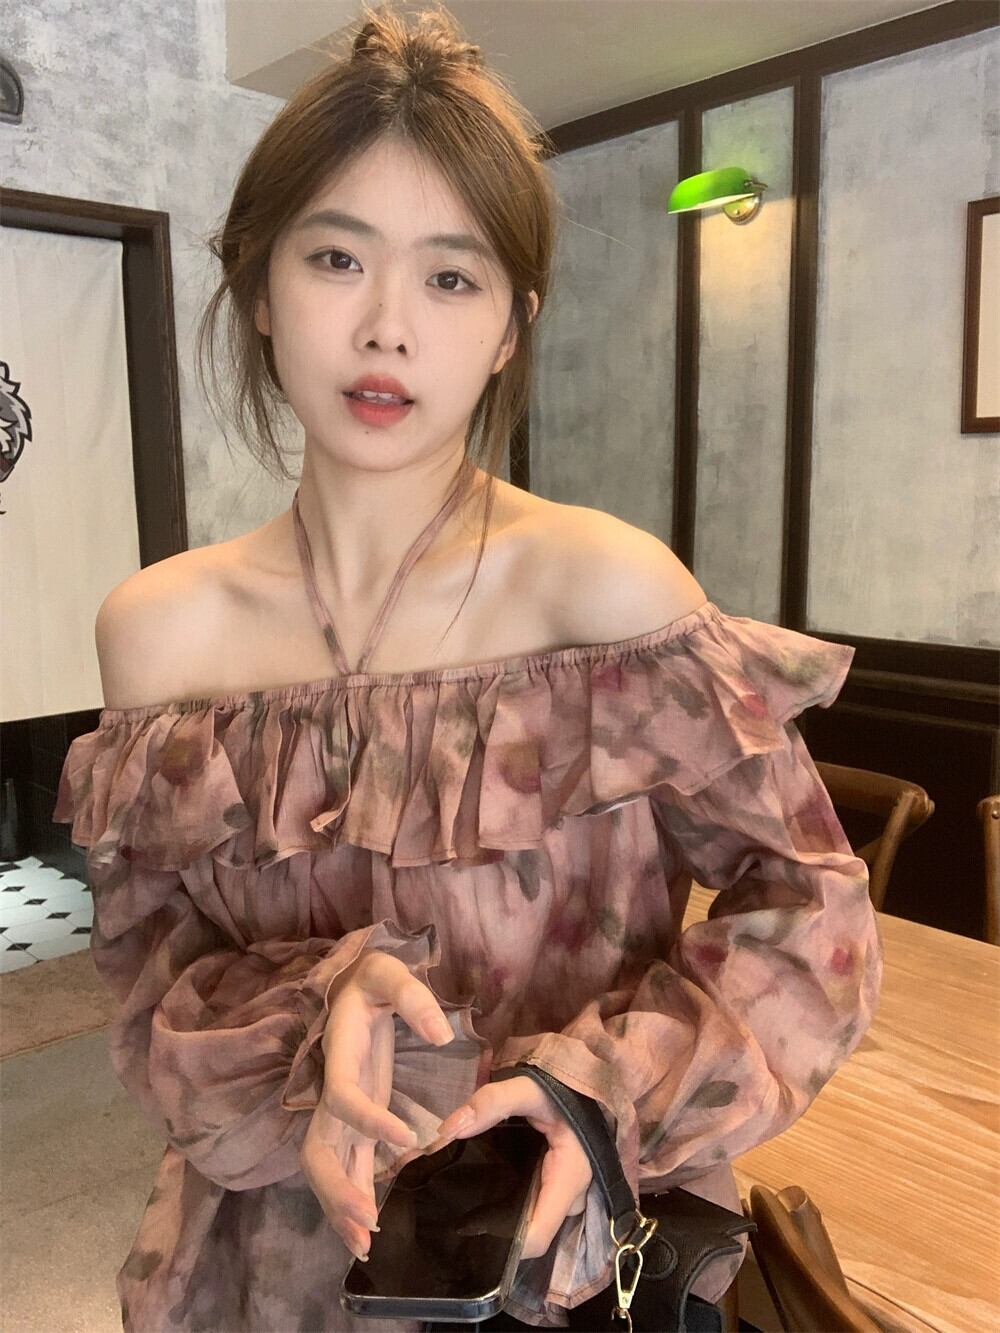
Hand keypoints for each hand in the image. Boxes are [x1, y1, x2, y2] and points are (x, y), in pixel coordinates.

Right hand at [298, 950, 455, 1261]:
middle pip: (317, 1148)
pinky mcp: (353, 1120)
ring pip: (325, 1166)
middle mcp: (332, 1089)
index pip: (344, 1097)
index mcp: (340, 1055)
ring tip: (365, 1245)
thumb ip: (414, 999)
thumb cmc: (373, 978)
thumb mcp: (392, 973)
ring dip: (340, 1206)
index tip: (406, 1140)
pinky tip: (368, 1228)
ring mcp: (339, 1110)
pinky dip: (351, 1197)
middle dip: (336, 1189)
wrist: (353, 984)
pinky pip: (344, 1164)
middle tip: (367, 1225)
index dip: (368, 1120)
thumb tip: (441, 1035)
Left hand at [429, 1074, 593, 1260]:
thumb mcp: (529, 1088)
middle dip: (498, 1227)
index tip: (470, 1226)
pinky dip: (513, 1201)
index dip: (504, 1242)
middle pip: (531, 1231)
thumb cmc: (560, 1089)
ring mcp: (567, 1194)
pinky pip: (535, 1206)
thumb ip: (491, 1102)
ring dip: (505, 1213)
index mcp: (570, 1179)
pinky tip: (490, 1185)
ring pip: (532, 1219)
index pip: (537, 1236)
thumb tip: (448, 1129)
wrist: (584, 1082)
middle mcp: (572, 1196)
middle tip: (461, 1208)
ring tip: (470, 1195)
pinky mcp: (559, 1186)